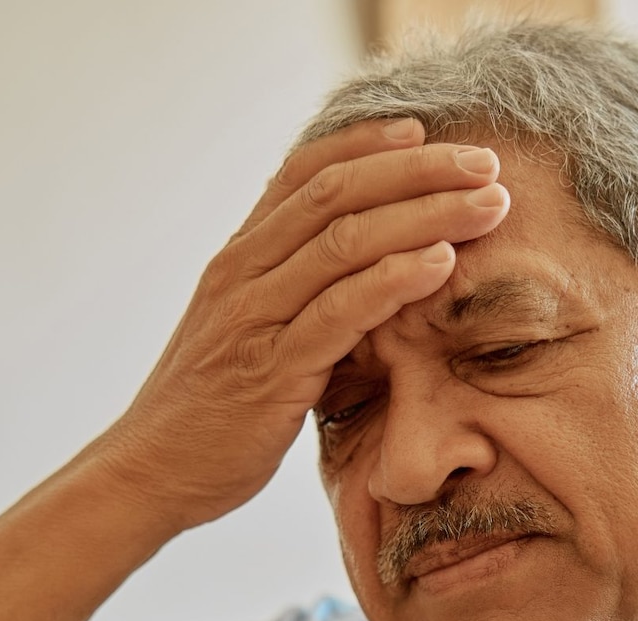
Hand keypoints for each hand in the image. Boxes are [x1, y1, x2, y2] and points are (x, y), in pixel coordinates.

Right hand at [98, 118, 511, 532]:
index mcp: (238, 259)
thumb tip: (352, 272)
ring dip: (425, 215)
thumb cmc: (209, 410)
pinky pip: (338, 312)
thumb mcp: (245, 334)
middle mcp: (242, 274)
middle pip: (336, 193)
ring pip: (345, 242)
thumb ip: (288, 295)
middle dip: (418, 170)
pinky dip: (394, 280)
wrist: (149, 473)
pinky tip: (441, 263)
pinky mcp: (270, 371)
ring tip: (488, 204)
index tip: (425, 131)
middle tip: (485, 161)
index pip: (304, 174)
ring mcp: (253, 318)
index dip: (367, 144)